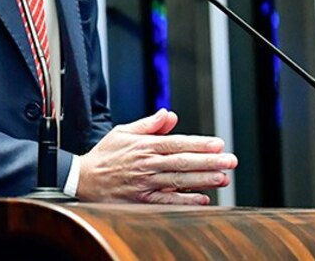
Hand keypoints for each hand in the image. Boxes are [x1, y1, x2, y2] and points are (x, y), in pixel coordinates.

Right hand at [75, 108, 237, 204]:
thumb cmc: (105, 155)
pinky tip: (202, 199)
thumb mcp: (124, 132)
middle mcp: (147, 164)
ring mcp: (145, 183)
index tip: (218, 144)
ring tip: (223, 178)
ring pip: (178, 181)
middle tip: (230, 161)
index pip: (177, 143)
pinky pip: (167, 201)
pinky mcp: (142, 200)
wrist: (84, 179)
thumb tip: (169, 115)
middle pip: (183, 162)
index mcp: (144, 145)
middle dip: (209, 161)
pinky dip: (185, 200)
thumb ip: (148, 124)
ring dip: (202, 180)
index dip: (199, 144)